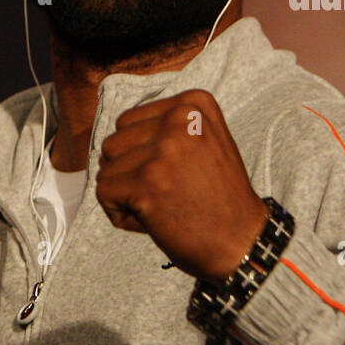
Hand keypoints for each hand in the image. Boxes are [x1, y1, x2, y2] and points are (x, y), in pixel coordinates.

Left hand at [95, 89, 267, 282]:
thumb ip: (164, 129)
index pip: (128, 122)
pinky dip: (119, 212)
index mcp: (194, 104)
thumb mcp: (203, 142)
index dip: (141, 154)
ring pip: (106, 166)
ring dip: (124, 192)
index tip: (176, 172)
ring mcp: (164, 150)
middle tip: (167, 192)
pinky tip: (152, 218)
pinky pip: (103, 192)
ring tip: (161, 203)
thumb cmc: (216, 198)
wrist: (241, 241)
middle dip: (129, 172)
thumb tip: (108, 141)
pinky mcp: (148, 181)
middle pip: (114, 142)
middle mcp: (180, 119)